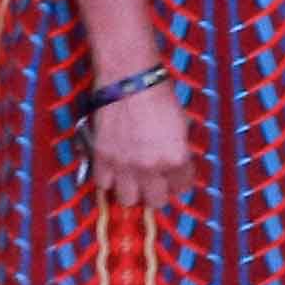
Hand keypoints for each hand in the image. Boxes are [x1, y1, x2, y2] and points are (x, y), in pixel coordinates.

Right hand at [83, 77, 191, 216]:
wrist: (130, 82)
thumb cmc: (161, 97)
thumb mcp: (183, 125)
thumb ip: (179, 150)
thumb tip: (177, 163)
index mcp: (176, 159)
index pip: (182, 188)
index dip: (180, 182)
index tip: (176, 178)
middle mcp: (150, 169)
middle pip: (156, 202)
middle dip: (158, 193)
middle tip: (156, 182)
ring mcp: (124, 166)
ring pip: (127, 200)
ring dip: (132, 191)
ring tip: (133, 179)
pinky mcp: (101, 159)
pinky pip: (103, 184)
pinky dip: (109, 179)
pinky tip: (114, 170)